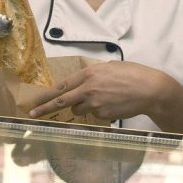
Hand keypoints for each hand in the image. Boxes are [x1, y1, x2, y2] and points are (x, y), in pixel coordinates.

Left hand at [28, 61, 169, 121]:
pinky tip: (113, 104)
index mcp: (89, 74)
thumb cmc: (132, 74)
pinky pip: (95, 115)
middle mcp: (89, 89)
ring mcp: (96, 104)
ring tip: (101, 99)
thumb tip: (84, 81)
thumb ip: (93, 74)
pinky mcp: (104, 115)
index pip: (62, 86)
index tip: (35, 100)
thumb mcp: (109, 67)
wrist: (149, 89)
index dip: (47, 94)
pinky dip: (99, 111)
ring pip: (79, 110)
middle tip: (33, 114)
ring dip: (82, 107)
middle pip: (62, 101)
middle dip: (45, 108)